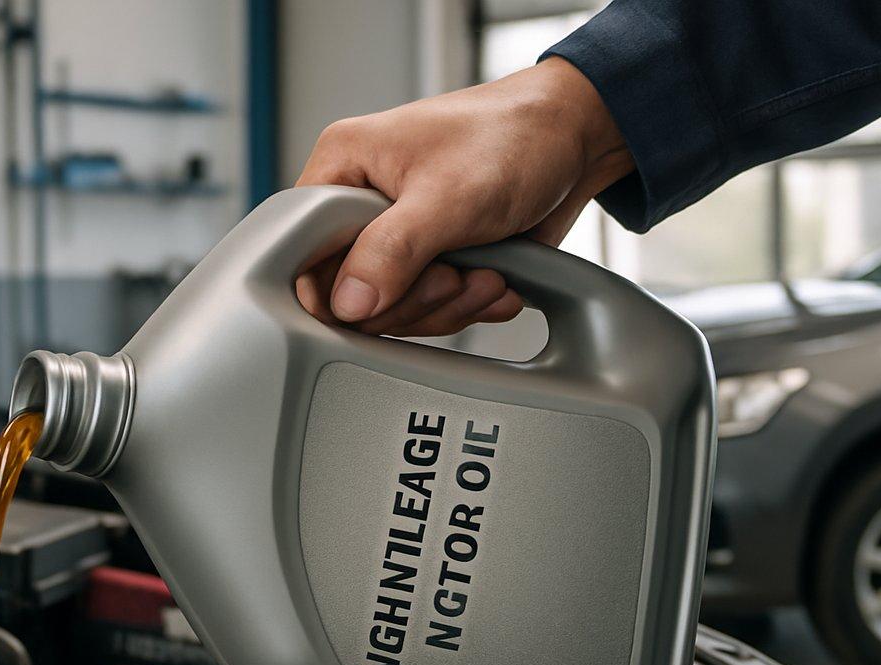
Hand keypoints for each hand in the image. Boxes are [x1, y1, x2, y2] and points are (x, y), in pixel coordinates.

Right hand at [295, 56, 633, 336]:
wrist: (575, 140)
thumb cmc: (513, 137)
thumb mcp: (448, 196)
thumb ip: (392, 252)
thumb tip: (349, 304)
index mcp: (343, 167)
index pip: (304, 251)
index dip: (337, 289)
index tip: (381, 298)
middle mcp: (362, 204)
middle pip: (350, 295)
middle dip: (412, 299)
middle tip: (453, 275)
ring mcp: (396, 236)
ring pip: (392, 310)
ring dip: (448, 306)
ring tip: (485, 274)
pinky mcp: (430, 261)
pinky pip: (429, 310)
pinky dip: (466, 307)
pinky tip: (494, 280)